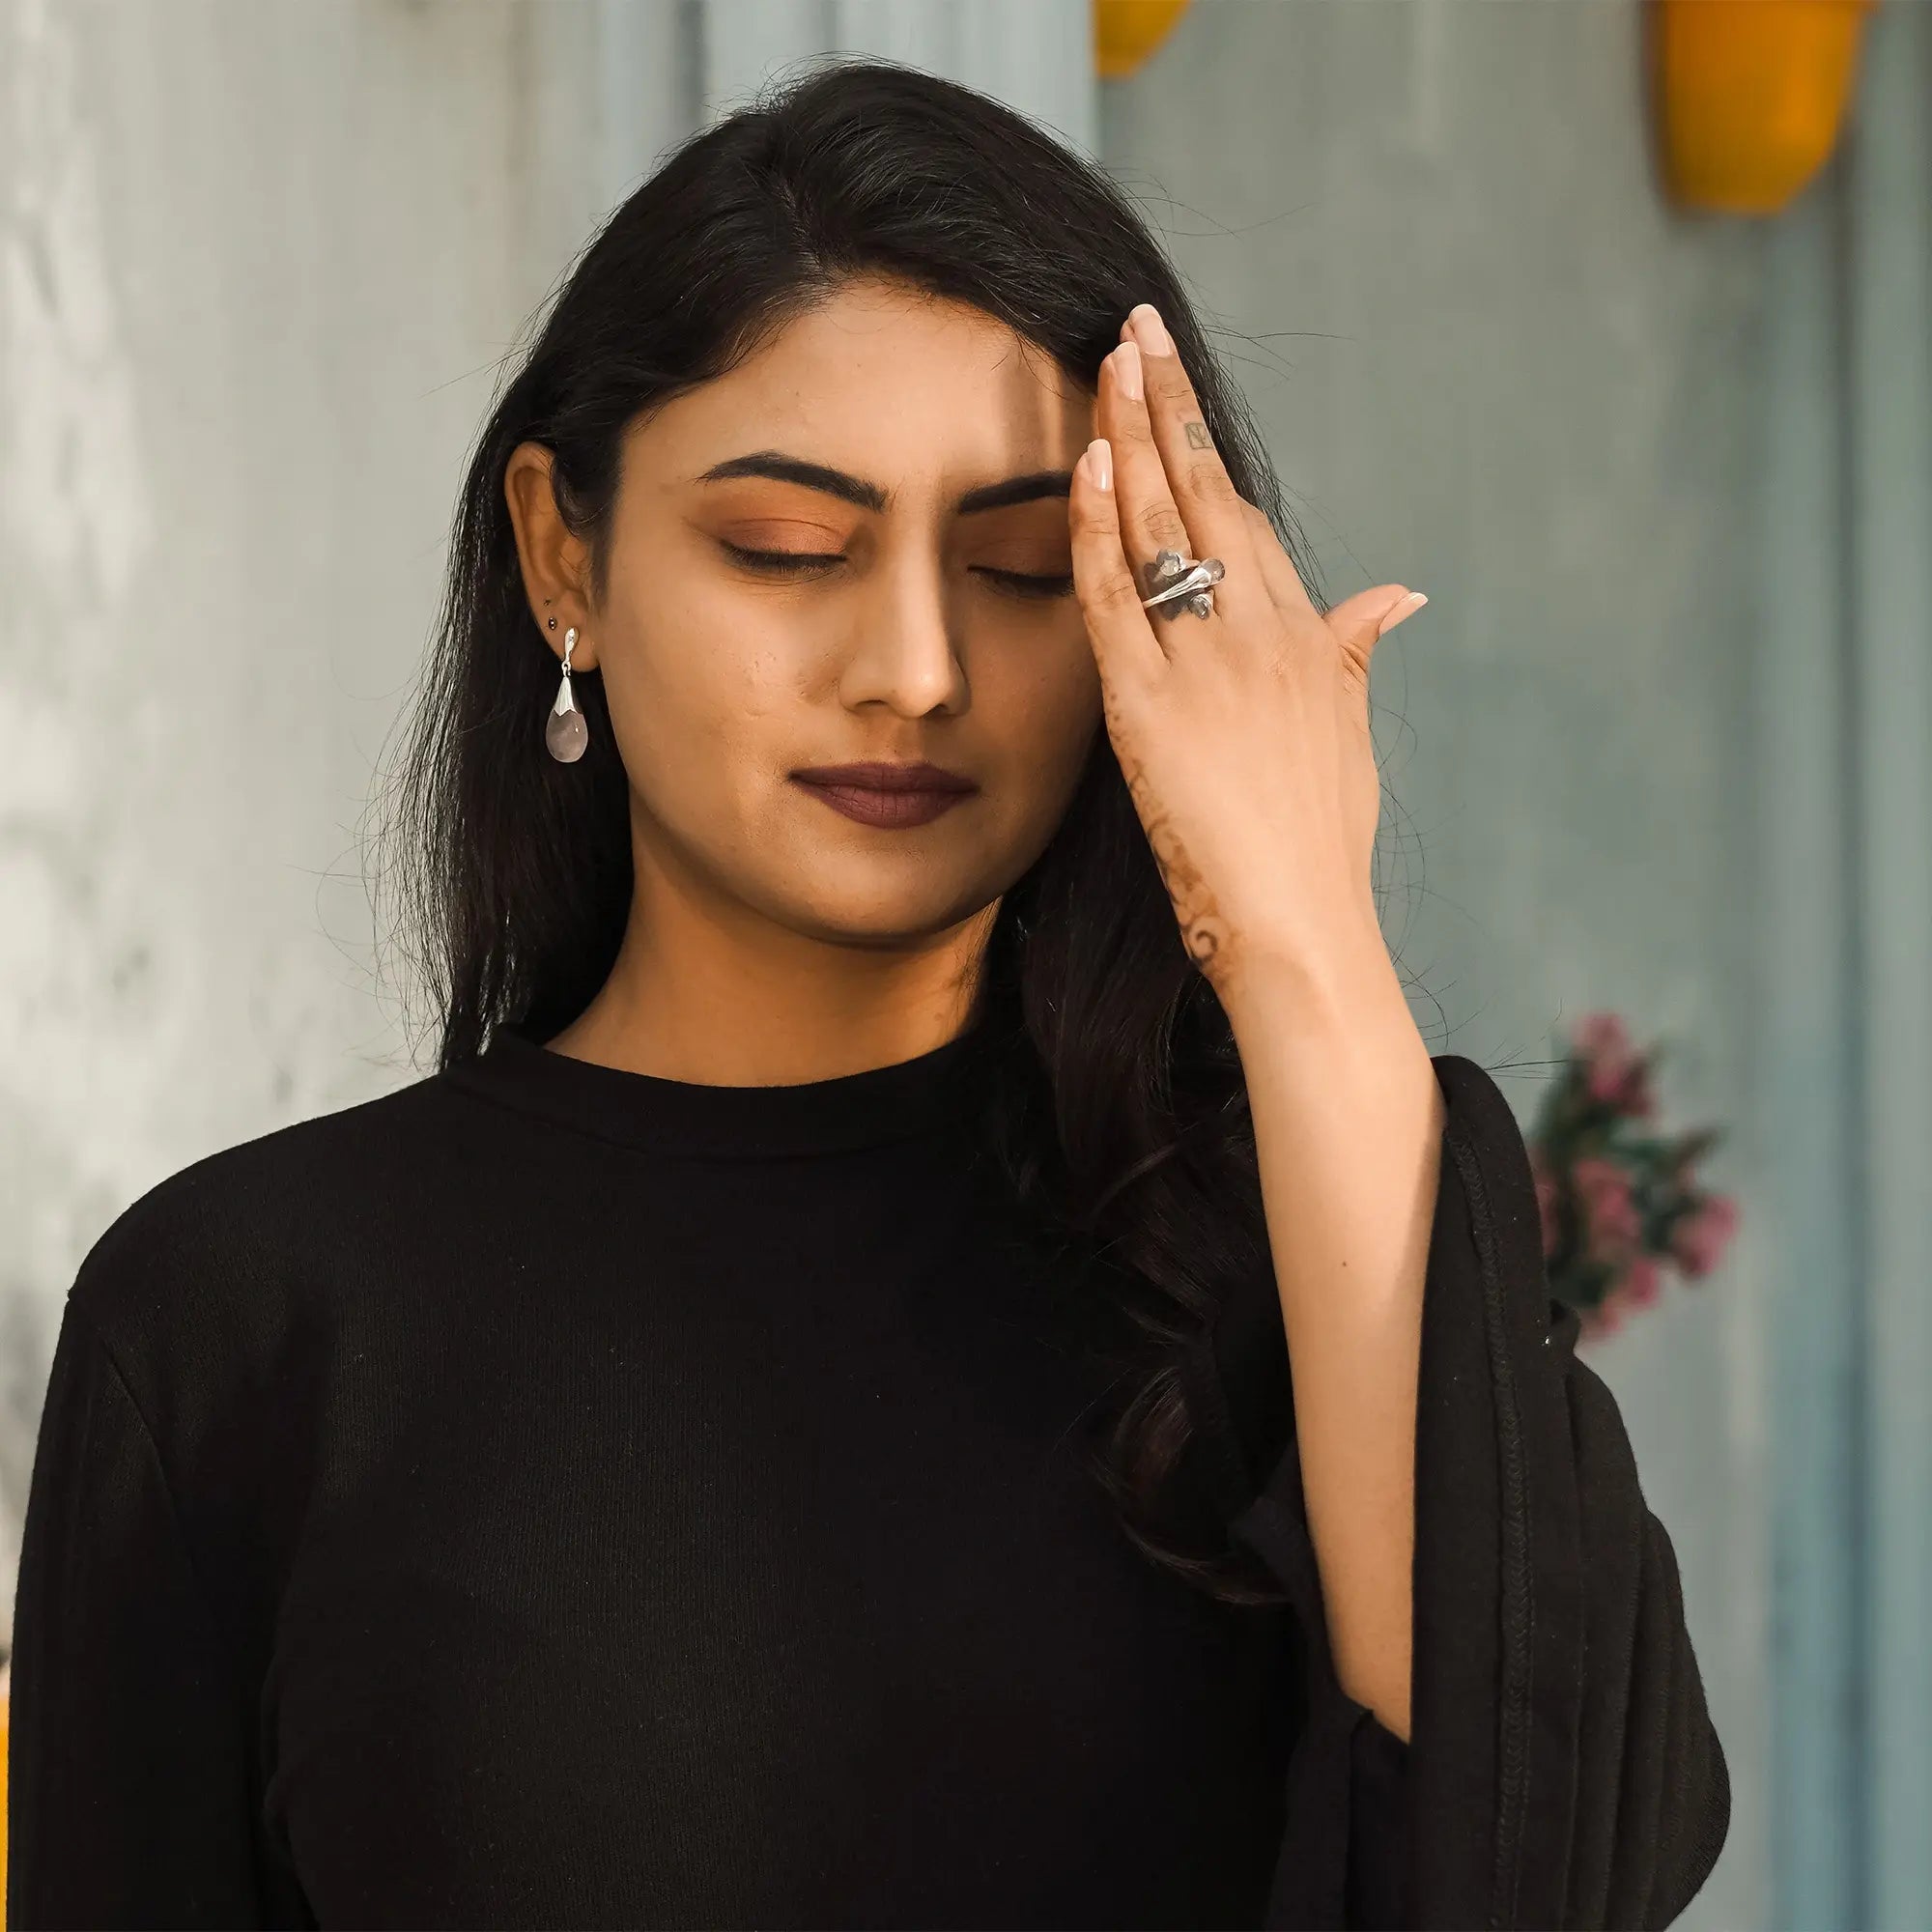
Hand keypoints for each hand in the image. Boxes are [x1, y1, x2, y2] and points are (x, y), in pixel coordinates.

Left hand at [1067, 302, 1426, 1004]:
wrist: (1299, 924)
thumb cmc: (1321, 844)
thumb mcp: (1348, 735)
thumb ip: (1357, 652)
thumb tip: (1397, 596)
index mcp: (1306, 634)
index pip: (1243, 514)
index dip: (1203, 443)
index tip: (1173, 383)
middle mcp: (1261, 631)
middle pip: (1204, 493)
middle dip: (1166, 404)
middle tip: (1135, 326)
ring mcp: (1207, 665)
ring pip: (1161, 527)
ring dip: (1128, 438)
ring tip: (1105, 361)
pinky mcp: (1151, 708)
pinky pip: (1115, 600)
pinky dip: (1097, 531)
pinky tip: (1084, 466)